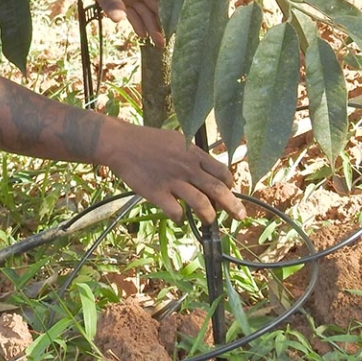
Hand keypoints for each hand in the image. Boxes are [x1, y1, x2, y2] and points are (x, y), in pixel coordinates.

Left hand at [69, 0, 164, 46]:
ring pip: (145, 10)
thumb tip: (120, 18)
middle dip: (162, 20)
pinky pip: (132, 12)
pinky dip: (137, 22)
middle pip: (155, 3)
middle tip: (169, 40)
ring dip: (151, 25)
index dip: (171, 5)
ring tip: (158, 43)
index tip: (179, 22)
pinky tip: (142, 35)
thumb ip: (109, 0)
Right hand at [100, 120, 243, 224]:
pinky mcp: (158, 193)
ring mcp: (173, 181)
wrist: (121, 143)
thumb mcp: (176, 140)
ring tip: (208, 221)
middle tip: (239, 217)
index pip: (222, 172)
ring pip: (202, 204)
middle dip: (233, 206)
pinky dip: (180, 218)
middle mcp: (187, 167)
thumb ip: (192, 154)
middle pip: (218, 190)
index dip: (229, 185)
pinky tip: (178, 216)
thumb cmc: (147, 141)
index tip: (229, 192)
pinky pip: (176, 212)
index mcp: (193, 153)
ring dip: (209, 216)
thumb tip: (206, 168)